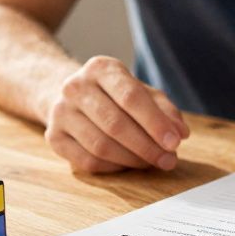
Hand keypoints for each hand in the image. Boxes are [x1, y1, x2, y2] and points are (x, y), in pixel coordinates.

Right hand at [44, 56, 189, 173]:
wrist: (69, 95)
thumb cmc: (115, 94)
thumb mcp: (142, 91)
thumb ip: (165, 109)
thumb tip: (181, 133)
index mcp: (101, 68)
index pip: (131, 97)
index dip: (155, 122)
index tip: (176, 142)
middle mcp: (76, 87)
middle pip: (115, 124)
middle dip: (147, 147)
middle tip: (169, 160)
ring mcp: (60, 112)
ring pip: (101, 146)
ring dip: (132, 160)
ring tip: (153, 163)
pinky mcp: (53, 137)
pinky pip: (87, 161)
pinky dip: (113, 167)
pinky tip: (128, 164)